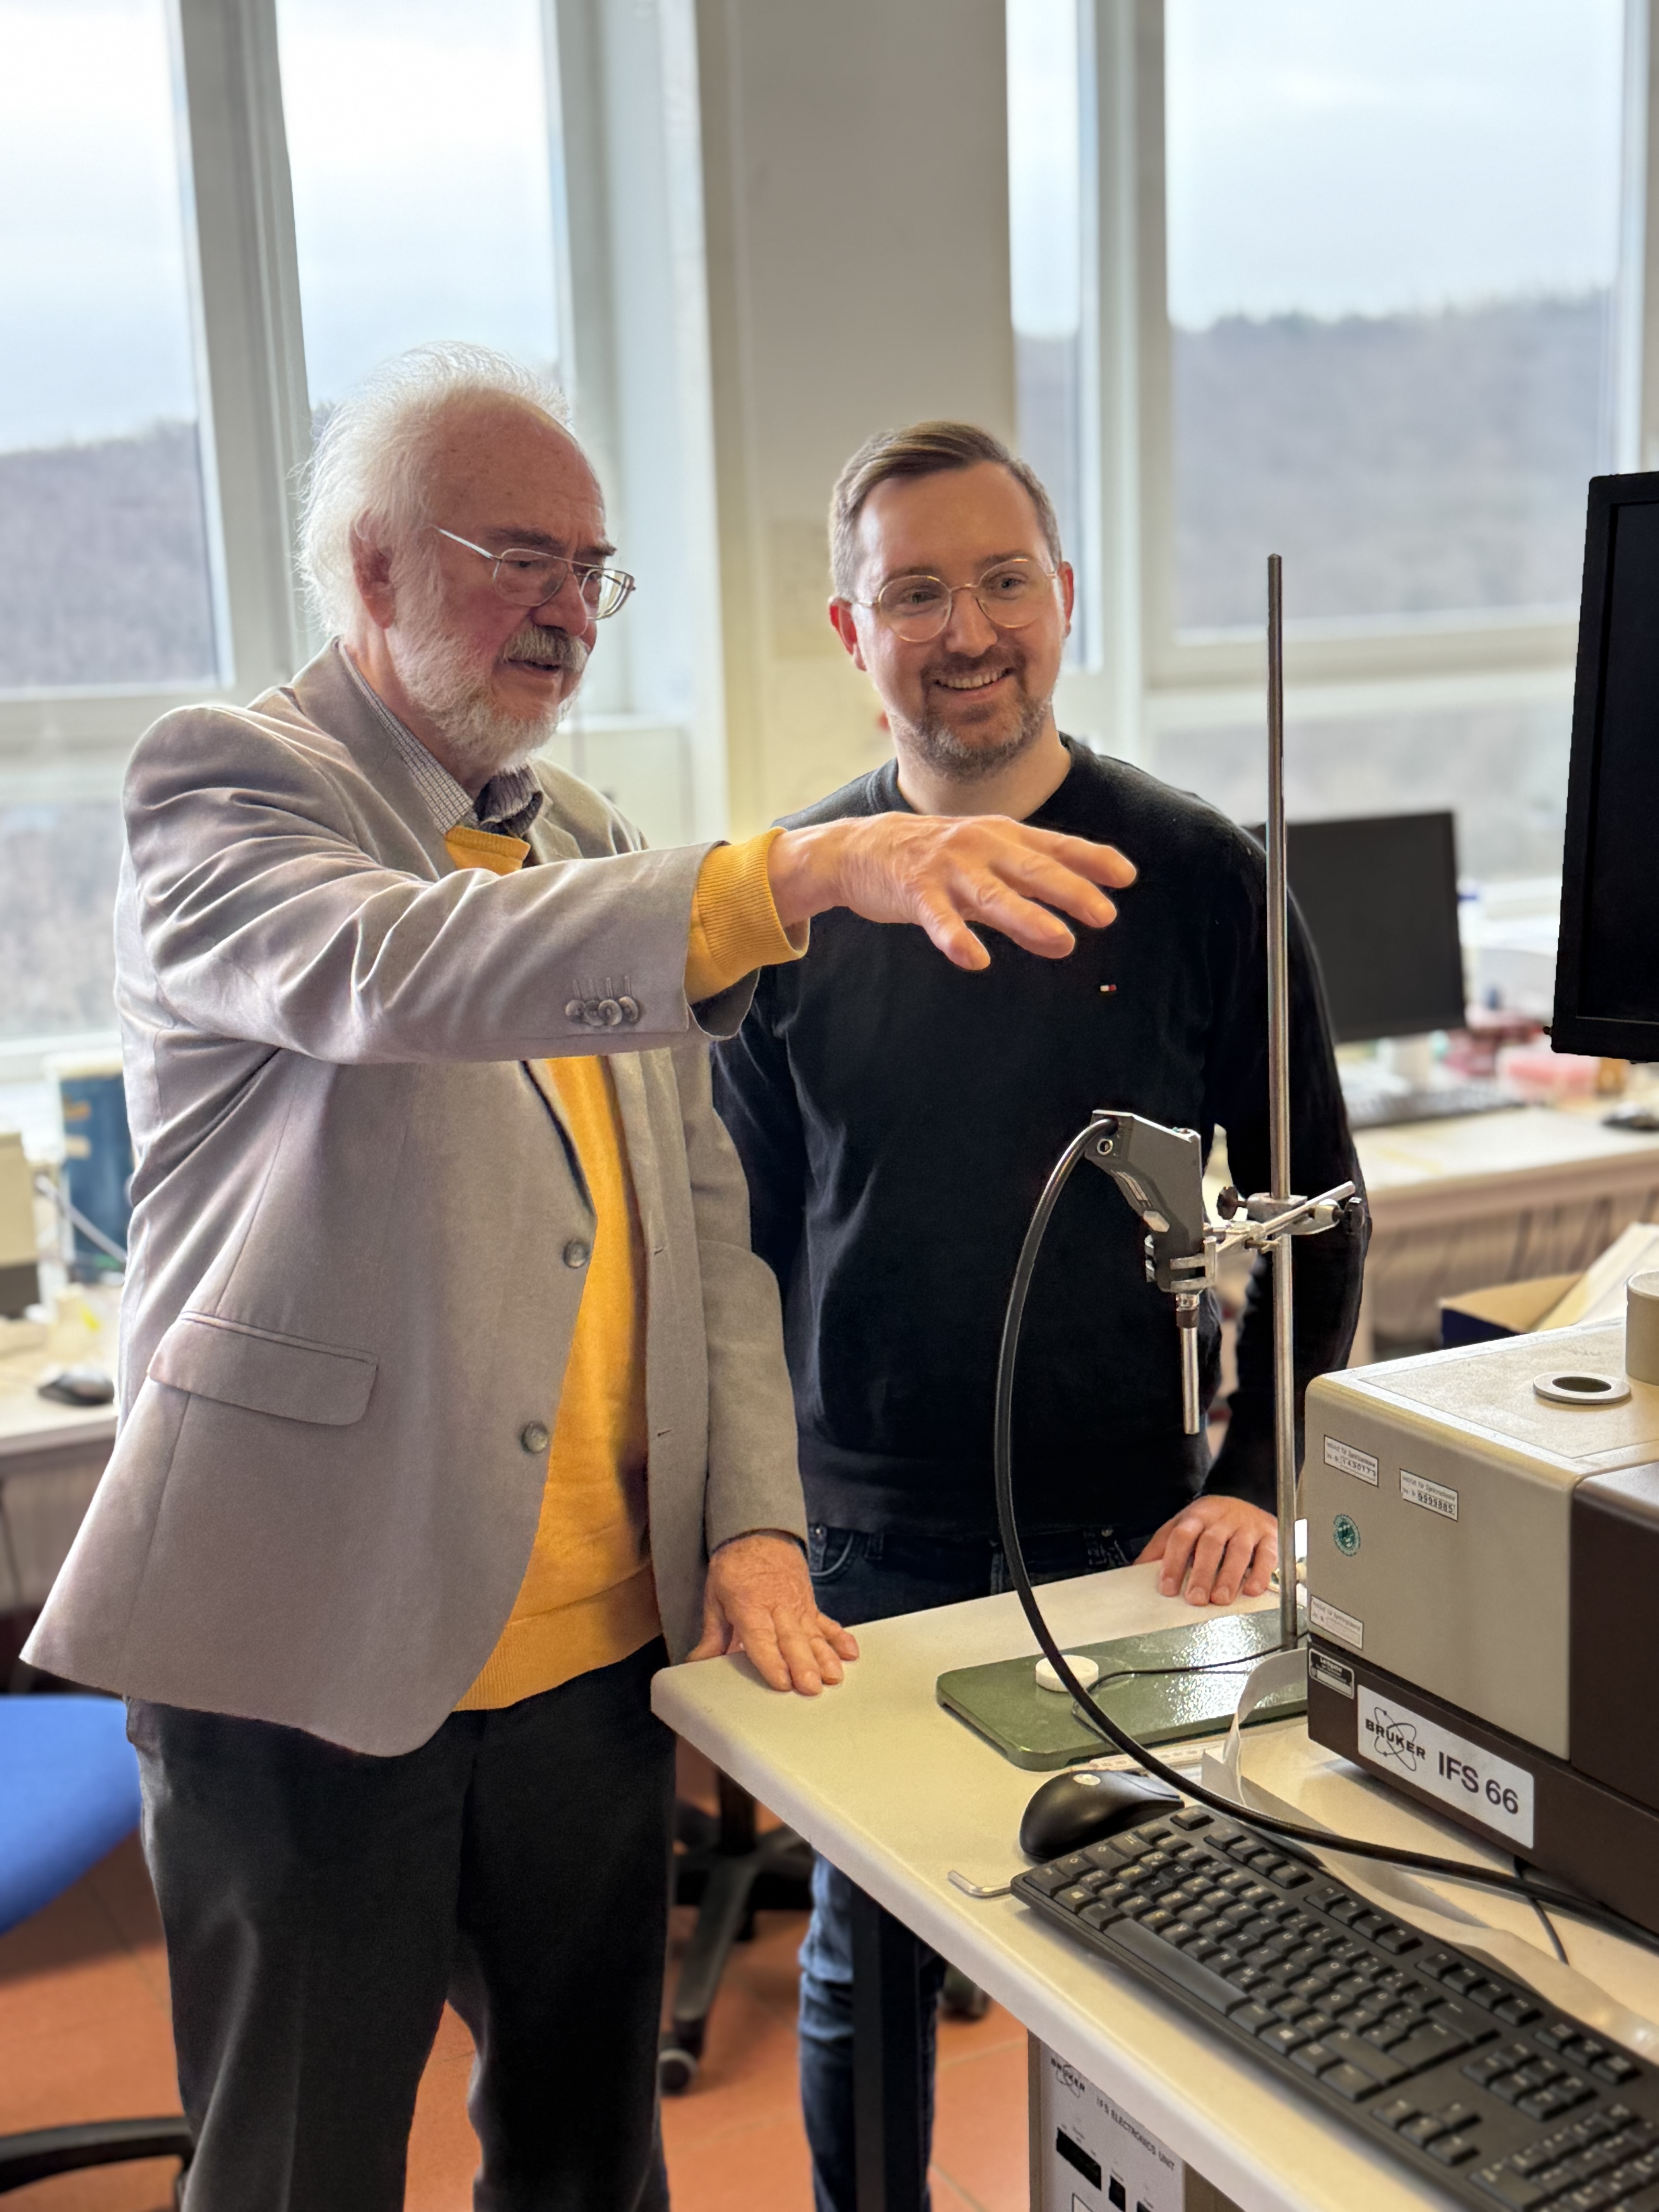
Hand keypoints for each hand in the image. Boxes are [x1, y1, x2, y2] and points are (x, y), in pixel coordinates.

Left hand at [688, 1530, 859, 1694]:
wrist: (759, 1533)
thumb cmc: (736, 1566)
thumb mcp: (715, 1597)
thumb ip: (712, 1634)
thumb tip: (698, 1662)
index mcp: (749, 1605)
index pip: (761, 1637)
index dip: (771, 1660)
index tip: (781, 1681)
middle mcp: (777, 1606)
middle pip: (791, 1639)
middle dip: (803, 1664)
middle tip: (812, 1687)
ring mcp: (797, 1606)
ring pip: (813, 1634)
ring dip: (825, 1656)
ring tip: (834, 1676)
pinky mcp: (810, 1605)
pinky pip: (826, 1623)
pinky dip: (840, 1637)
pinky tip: (850, 1652)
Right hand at [767, 814, 1136, 972]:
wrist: (859, 849)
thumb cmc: (931, 859)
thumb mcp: (982, 869)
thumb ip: (1023, 898)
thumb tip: (1066, 935)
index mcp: (1002, 836)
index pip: (1056, 846)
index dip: (1091, 859)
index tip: (1126, 876)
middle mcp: (980, 846)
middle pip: (1033, 869)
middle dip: (1072, 891)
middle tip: (1105, 915)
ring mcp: (948, 868)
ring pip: (994, 895)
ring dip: (1029, 918)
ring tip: (1061, 941)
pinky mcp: (915, 890)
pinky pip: (940, 917)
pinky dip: (957, 937)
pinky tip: (975, 958)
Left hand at [1135, 1498, 1277, 1606]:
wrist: (1246, 1499)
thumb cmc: (1210, 1521)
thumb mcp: (1182, 1526)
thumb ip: (1161, 1547)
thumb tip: (1136, 1571)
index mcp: (1196, 1516)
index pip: (1181, 1536)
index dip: (1173, 1563)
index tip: (1168, 1588)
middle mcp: (1222, 1518)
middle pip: (1210, 1544)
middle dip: (1201, 1573)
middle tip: (1195, 1599)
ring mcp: (1247, 1526)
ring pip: (1238, 1550)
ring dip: (1228, 1577)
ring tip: (1220, 1599)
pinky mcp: (1269, 1535)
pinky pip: (1267, 1555)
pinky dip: (1260, 1573)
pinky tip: (1251, 1590)